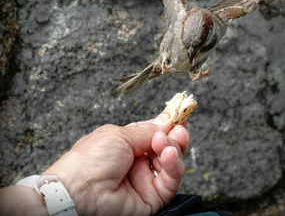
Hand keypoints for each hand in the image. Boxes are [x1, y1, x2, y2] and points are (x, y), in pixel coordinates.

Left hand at [44, 113, 188, 215]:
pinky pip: (170, 180)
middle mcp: (137, 160)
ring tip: (166, 143)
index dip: (167, 126)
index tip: (179, 117)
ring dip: (174, 148)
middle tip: (179, 129)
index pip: (154, 133)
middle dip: (174, 136)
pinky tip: (170, 154)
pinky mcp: (151, 196)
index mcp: (127, 143)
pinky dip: (174, 165)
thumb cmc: (89, 161)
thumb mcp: (119, 135)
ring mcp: (144, 178)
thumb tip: (165, 120)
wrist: (77, 193)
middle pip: (165, 147)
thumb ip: (147, 130)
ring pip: (171, 162)